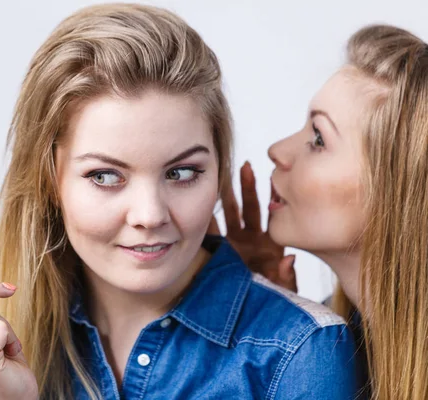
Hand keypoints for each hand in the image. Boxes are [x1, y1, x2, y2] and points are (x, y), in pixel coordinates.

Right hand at [208, 162, 297, 291]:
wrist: (255, 313)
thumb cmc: (275, 298)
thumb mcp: (284, 289)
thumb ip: (286, 276)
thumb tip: (289, 259)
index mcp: (271, 243)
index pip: (271, 214)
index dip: (271, 197)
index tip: (271, 179)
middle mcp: (253, 239)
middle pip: (249, 207)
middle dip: (246, 187)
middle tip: (244, 167)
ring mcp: (237, 243)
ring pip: (231, 214)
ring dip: (226, 197)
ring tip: (220, 177)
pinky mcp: (224, 251)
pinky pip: (215, 234)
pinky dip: (209, 221)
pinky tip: (202, 207)